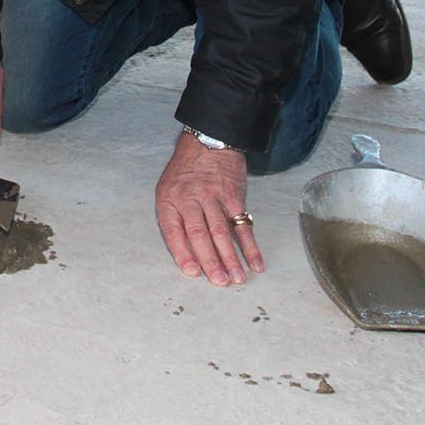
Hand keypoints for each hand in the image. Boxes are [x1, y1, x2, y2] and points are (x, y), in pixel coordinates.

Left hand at [154, 131, 264, 285]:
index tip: (192, 272)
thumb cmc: (186, 171)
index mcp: (169, 198)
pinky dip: (250, 245)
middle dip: (209, 261)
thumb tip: (186, 253)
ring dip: (230, 258)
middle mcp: (189, 197)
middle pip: (199, 234)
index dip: (182, 252)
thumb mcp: (169, 188)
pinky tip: (255, 262)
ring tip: (236, 279)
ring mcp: (212, 196)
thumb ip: (175, 217)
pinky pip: (242, 224)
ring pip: (221, 231)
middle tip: (219, 282)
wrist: (208, 141)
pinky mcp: (233, 195)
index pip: (172, 230)